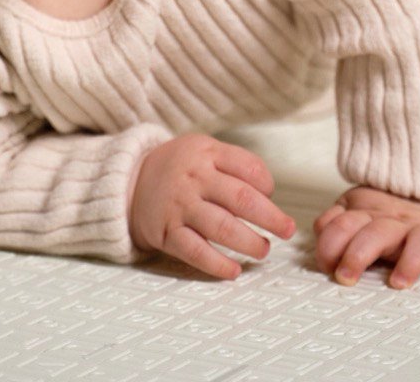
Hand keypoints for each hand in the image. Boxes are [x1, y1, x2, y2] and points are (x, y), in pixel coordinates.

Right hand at [129, 134, 296, 279]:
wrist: (131, 180)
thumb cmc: (180, 167)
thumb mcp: (203, 149)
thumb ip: (235, 164)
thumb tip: (268, 194)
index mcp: (206, 152)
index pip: (248, 167)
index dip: (267, 184)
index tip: (271, 196)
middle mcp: (193, 177)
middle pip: (241, 199)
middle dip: (271, 218)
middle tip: (287, 230)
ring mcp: (180, 205)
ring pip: (222, 228)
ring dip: (249, 242)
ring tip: (264, 250)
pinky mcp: (167, 232)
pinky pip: (196, 251)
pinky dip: (217, 264)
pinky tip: (234, 270)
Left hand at [313, 185, 419, 288]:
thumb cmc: (385, 212)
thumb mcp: (354, 209)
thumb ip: (334, 221)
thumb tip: (319, 234)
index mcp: (367, 214)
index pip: (344, 225)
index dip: (330, 244)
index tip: (326, 266)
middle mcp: (395, 221)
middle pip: (376, 233)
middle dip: (358, 254)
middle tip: (346, 277)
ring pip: (419, 240)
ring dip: (409, 261)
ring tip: (399, 282)